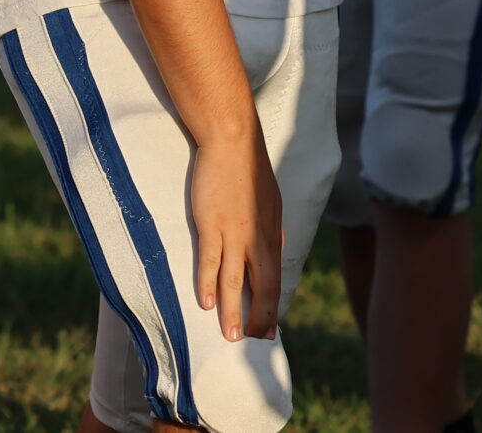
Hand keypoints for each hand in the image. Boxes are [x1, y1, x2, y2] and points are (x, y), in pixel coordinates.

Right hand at [189, 129, 281, 341]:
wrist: (232, 141)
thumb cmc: (248, 168)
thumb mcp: (269, 201)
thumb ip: (269, 227)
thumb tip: (273, 246)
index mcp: (273, 234)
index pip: (275, 278)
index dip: (273, 306)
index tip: (270, 328)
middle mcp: (258, 238)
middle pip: (263, 287)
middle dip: (259, 317)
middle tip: (253, 339)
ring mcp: (235, 232)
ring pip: (236, 281)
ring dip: (233, 310)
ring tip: (230, 335)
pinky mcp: (211, 223)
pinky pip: (211, 260)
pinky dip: (209, 284)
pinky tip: (206, 302)